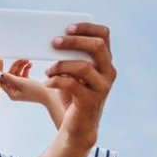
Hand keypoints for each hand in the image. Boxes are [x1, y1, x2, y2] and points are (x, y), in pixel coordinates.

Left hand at [0, 59, 61, 106]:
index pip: (2, 80)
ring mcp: (21, 87)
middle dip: (16, 66)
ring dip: (22, 66)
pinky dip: (26, 69)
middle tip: (22, 59)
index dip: (1, 70)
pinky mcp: (27, 84)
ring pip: (17, 73)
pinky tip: (30, 65)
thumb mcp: (21, 82)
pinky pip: (23, 74)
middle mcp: (15, 91)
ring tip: (28, 61)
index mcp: (11, 93)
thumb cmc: (37, 91)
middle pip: (10, 75)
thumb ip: (8, 77)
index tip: (1, 60)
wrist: (51, 95)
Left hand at [44, 22, 115, 144]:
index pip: (104, 35)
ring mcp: (102, 87)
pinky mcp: (91, 101)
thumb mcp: (72, 74)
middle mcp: (108, 72)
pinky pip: (73, 85)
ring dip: (61, 64)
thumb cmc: (73, 97)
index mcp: (105, 62)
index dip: (87, 28)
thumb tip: (55, 41)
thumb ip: (70, 58)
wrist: (77, 128)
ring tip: (48, 70)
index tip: (68, 28)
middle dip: (73, 41)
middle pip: (96, 46)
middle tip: (54, 42)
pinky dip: (56, 81)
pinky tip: (48, 82)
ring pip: (83, 66)